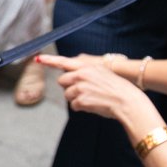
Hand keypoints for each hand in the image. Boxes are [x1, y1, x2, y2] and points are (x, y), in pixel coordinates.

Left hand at [40, 55, 157, 125]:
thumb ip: (87, 70)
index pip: (64, 62)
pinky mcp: (80, 100)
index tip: (38, 59)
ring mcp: (80, 88)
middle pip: (62, 81)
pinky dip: (81, 107)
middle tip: (84, 91)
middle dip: (69, 87)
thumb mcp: (103, 72)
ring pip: (67, 94)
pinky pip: (73, 105)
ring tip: (92, 98)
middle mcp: (81, 75)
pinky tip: (93, 105)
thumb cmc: (118, 89)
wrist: (128, 102)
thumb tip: (73, 73)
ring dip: (76, 98)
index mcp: (87, 67)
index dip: (50, 60)